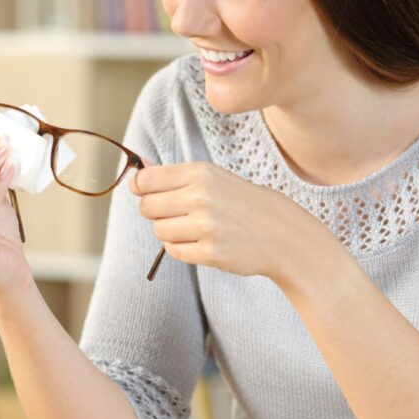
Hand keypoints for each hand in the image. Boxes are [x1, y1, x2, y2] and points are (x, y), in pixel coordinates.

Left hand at [131, 161, 335, 285]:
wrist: (281, 232)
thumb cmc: (242, 202)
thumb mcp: (212, 177)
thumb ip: (172, 174)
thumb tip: (138, 165)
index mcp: (199, 173)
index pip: (146, 180)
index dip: (140, 188)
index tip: (146, 192)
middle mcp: (200, 197)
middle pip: (147, 207)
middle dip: (155, 212)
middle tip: (175, 213)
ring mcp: (205, 226)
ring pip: (159, 231)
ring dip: (169, 232)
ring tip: (192, 228)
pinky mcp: (210, 252)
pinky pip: (173, 251)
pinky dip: (181, 248)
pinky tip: (200, 242)